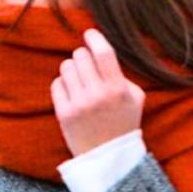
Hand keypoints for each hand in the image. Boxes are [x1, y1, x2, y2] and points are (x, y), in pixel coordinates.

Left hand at [50, 29, 145, 156]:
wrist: (109, 158)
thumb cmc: (124, 123)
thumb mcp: (135, 97)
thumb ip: (122, 74)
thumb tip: (100, 50)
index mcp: (118, 89)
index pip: (103, 52)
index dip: (94, 38)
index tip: (89, 33)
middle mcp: (98, 95)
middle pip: (81, 56)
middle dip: (83, 56)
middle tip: (87, 66)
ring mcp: (79, 105)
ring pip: (66, 67)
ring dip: (73, 69)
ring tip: (80, 81)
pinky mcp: (64, 114)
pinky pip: (56, 84)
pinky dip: (63, 84)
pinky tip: (72, 93)